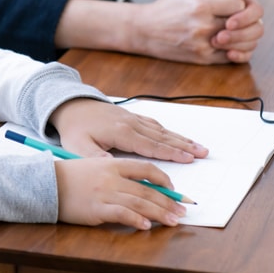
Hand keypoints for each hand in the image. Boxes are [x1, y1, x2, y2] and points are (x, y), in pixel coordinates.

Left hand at [49, 98, 207, 162]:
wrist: (70, 105)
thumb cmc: (73, 129)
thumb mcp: (77, 146)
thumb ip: (95, 158)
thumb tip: (112, 168)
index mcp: (121, 132)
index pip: (151, 145)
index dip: (171, 153)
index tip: (188, 158)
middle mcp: (130, 123)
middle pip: (162, 137)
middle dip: (184, 145)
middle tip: (203, 153)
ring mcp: (132, 118)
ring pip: (161, 130)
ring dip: (181, 138)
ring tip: (198, 147)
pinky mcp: (131, 117)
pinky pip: (154, 124)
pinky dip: (169, 131)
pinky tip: (178, 137)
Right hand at [55, 157, 187, 228]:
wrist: (45, 183)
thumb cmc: (69, 176)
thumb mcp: (94, 166)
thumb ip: (116, 173)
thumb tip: (139, 187)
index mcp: (112, 163)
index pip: (145, 168)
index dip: (163, 179)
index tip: (174, 190)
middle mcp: (111, 176)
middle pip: (147, 189)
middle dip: (168, 201)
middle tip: (182, 211)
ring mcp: (104, 193)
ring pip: (140, 202)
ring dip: (159, 213)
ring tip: (173, 221)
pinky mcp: (96, 209)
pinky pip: (121, 214)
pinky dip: (136, 219)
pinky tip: (145, 225)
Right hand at [130, 0, 261, 63]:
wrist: (143, 30)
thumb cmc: (166, 8)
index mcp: (200, 6)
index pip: (238, 5)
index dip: (237, 3)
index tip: (231, 4)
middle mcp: (202, 26)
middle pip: (239, 23)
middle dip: (239, 19)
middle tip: (234, 17)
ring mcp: (202, 44)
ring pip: (237, 42)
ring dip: (239, 36)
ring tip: (232, 29)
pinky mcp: (201, 59)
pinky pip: (228, 56)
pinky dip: (232, 49)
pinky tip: (226, 41)